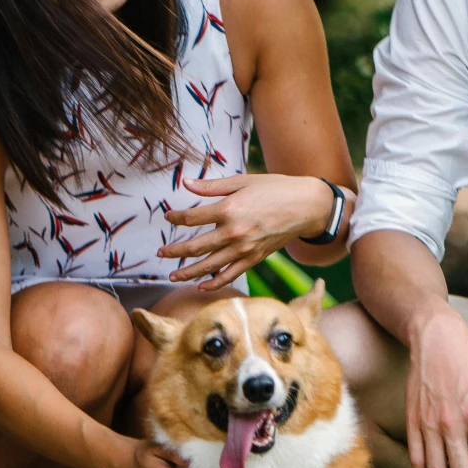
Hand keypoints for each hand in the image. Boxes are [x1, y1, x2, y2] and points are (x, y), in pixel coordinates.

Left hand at [156, 173, 332, 288]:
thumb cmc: (274, 188)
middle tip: (160, 254)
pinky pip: (231, 274)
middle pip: (196, 246)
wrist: (306, 206)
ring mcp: (244, 248)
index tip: (168, 216)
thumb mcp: (242, 181)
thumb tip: (186, 183)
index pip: (192, 218)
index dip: (177, 217)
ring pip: (210, 265)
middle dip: (175, 250)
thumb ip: (212, 186)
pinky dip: (216, 282)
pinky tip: (202, 286)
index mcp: (228, 209)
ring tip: (173, 275)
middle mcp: (234, 232)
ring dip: (189, 271)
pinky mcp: (255, 258)